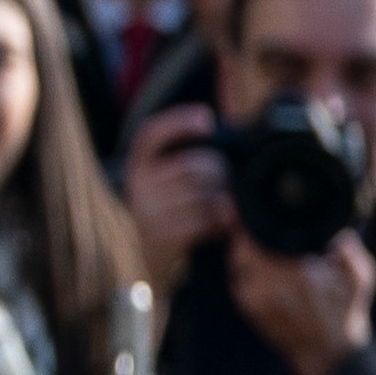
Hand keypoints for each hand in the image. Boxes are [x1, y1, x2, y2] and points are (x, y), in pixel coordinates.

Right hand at [125, 105, 232, 288]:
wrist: (145, 254)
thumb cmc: (169, 207)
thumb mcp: (166, 179)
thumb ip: (189, 157)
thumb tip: (237, 134)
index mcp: (138, 165)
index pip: (152, 135)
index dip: (179, 123)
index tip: (206, 120)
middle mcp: (138, 187)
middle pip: (193, 166)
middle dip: (219, 171)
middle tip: (225, 181)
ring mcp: (149, 213)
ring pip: (202, 195)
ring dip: (223, 199)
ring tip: (224, 204)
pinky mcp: (163, 237)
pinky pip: (203, 222)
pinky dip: (220, 221)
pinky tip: (222, 222)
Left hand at [228, 225, 375, 374]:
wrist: (326, 350)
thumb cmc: (345, 311)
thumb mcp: (359, 279)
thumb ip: (350, 252)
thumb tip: (339, 232)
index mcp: (299, 275)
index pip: (261, 241)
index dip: (251, 224)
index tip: (251, 211)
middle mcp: (272, 287)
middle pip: (242, 249)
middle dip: (244, 234)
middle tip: (250, 221)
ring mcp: (256, 298)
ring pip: (237, 263)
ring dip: (243, 250)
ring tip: (256, 240)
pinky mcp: (247, 307)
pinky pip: (237, 278)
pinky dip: (243, 268)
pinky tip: (256, 261)